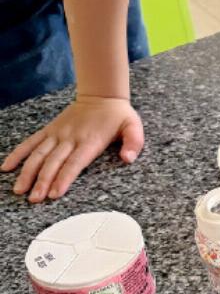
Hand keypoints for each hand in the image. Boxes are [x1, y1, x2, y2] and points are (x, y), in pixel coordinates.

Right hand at [2, 96, 143, 202]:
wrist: (102, 95)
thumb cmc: (118, 116)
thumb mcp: (133, 126)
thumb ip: (134, 142)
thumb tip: (128, 158)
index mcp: (90, 140)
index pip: (75, 163)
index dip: (63, 178)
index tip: (54, 194)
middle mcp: (70, 138)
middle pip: (54, 162)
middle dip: (43, 181)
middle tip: (34, 199)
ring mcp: (57, 134)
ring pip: (39, 154)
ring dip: (28, 172)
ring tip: (19, 189)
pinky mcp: (49, 130)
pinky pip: (31, 142)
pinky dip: (18, 153)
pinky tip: (6, 167)